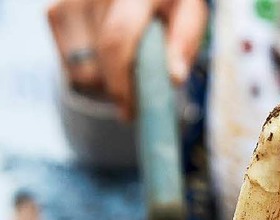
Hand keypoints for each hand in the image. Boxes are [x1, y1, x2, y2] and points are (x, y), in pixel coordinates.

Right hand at [47, 0, 207, 119]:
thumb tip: (175, 78)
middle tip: (138, 95)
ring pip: (81, 71)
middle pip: (97, 63)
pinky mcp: (54, 12)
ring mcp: (70, 1)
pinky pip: (69, 68)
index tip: (131, 113)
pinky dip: (90, 75)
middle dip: (118, 89)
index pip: (115, 41)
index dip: (121, 84)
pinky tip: (108, 61)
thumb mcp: (189, 15)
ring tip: (127, 69)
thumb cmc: (169, 3)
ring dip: (105, 84)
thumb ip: (184, 41)